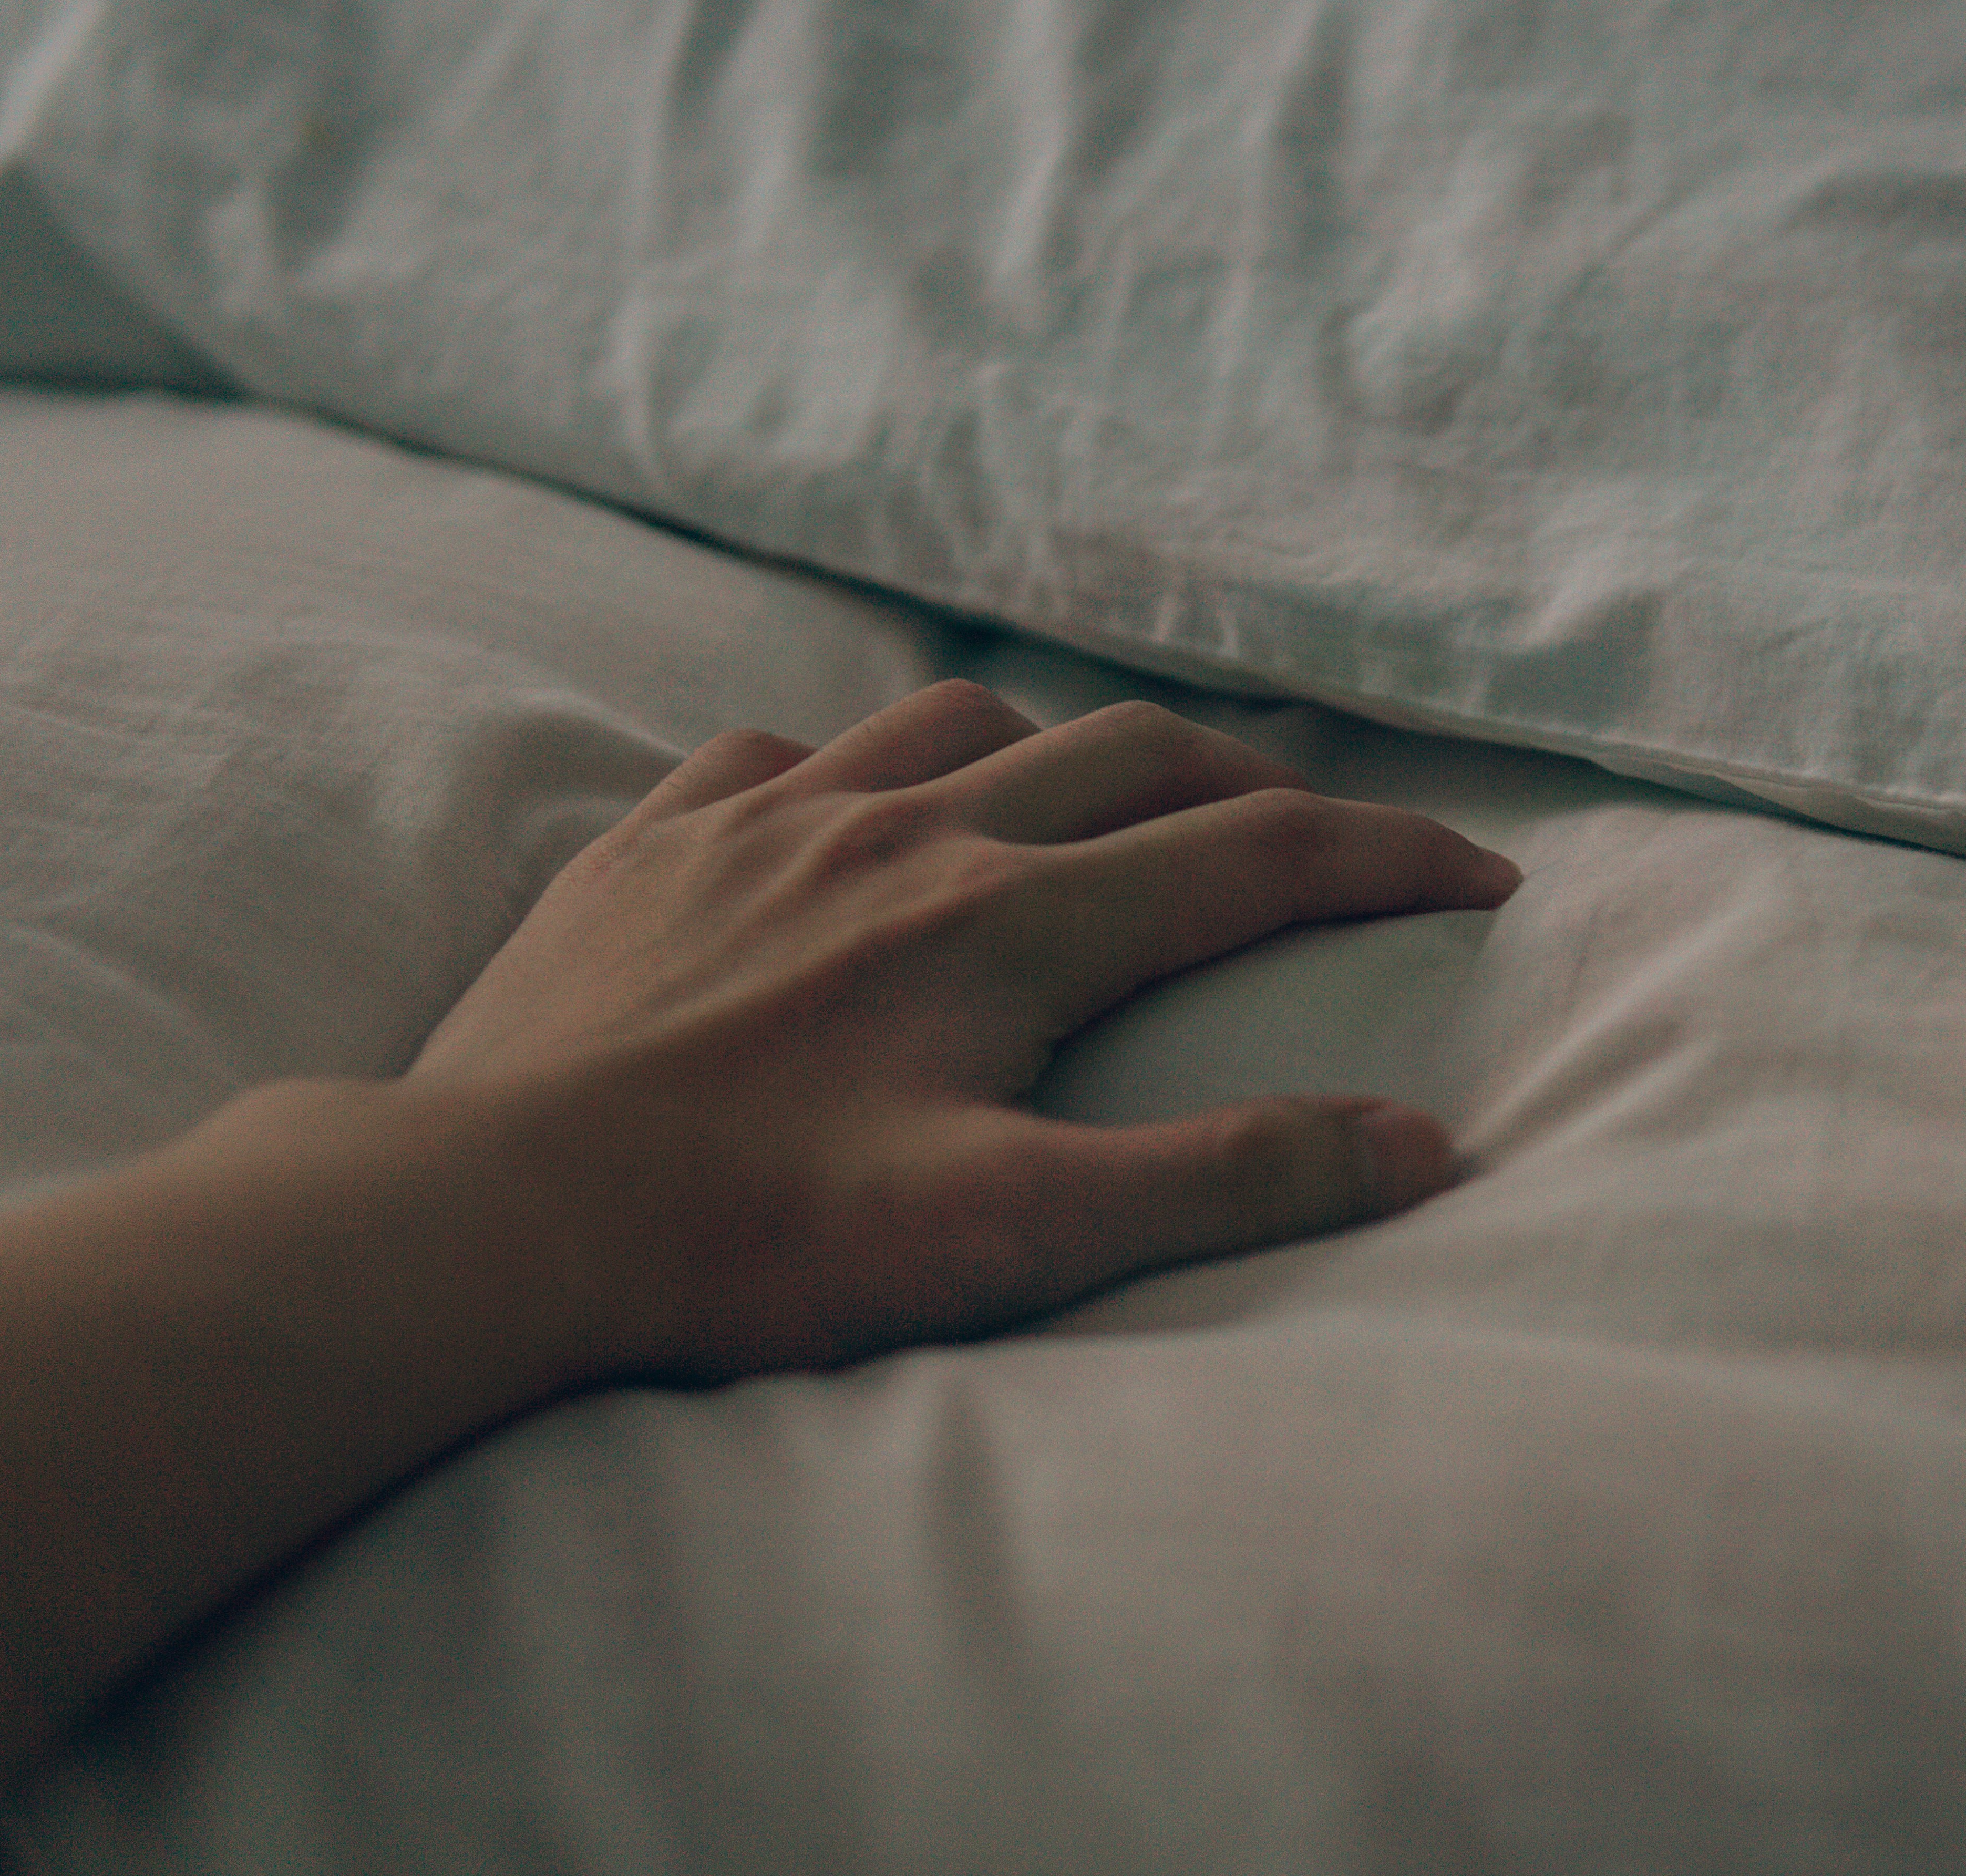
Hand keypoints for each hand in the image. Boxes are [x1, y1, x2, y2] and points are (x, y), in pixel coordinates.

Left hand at [409, 680, 1521, 1380]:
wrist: (482, 1215)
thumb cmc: (747, 1243)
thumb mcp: (1010, 1235)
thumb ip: (1222, 1181)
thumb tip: (1419, 1145)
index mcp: (1007, 922)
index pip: (1255, 854)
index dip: (1391, 856)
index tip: (1482, 870)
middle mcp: (904, 831)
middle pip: (1132, 754)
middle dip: (1257, 783)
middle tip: (1319, 835)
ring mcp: (769, 816)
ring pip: (965, 722)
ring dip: (1066, 750)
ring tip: (1100, 804)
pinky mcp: (658, 837)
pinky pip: (783, 746)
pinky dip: (861, 764)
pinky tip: (858, 813)